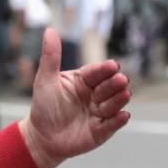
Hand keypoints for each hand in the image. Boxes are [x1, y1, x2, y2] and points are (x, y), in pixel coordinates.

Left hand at [20, 28, 131, 167]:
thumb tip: (49, 30)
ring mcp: (99, 113)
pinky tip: (124, 115)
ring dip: (119, 100)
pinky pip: (111, 125)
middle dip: (115, 84)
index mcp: (83, 81)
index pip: (96, 72)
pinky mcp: (101, 131)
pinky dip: (118, 121)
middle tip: (122, 79)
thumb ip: (51, 57)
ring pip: (112, 105)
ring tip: (126, 94)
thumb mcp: (45, 80)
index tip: (113, 65)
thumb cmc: (44, 107)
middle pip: (108, 87)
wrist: (41, 138)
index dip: (105, 69)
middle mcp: (94, 96)